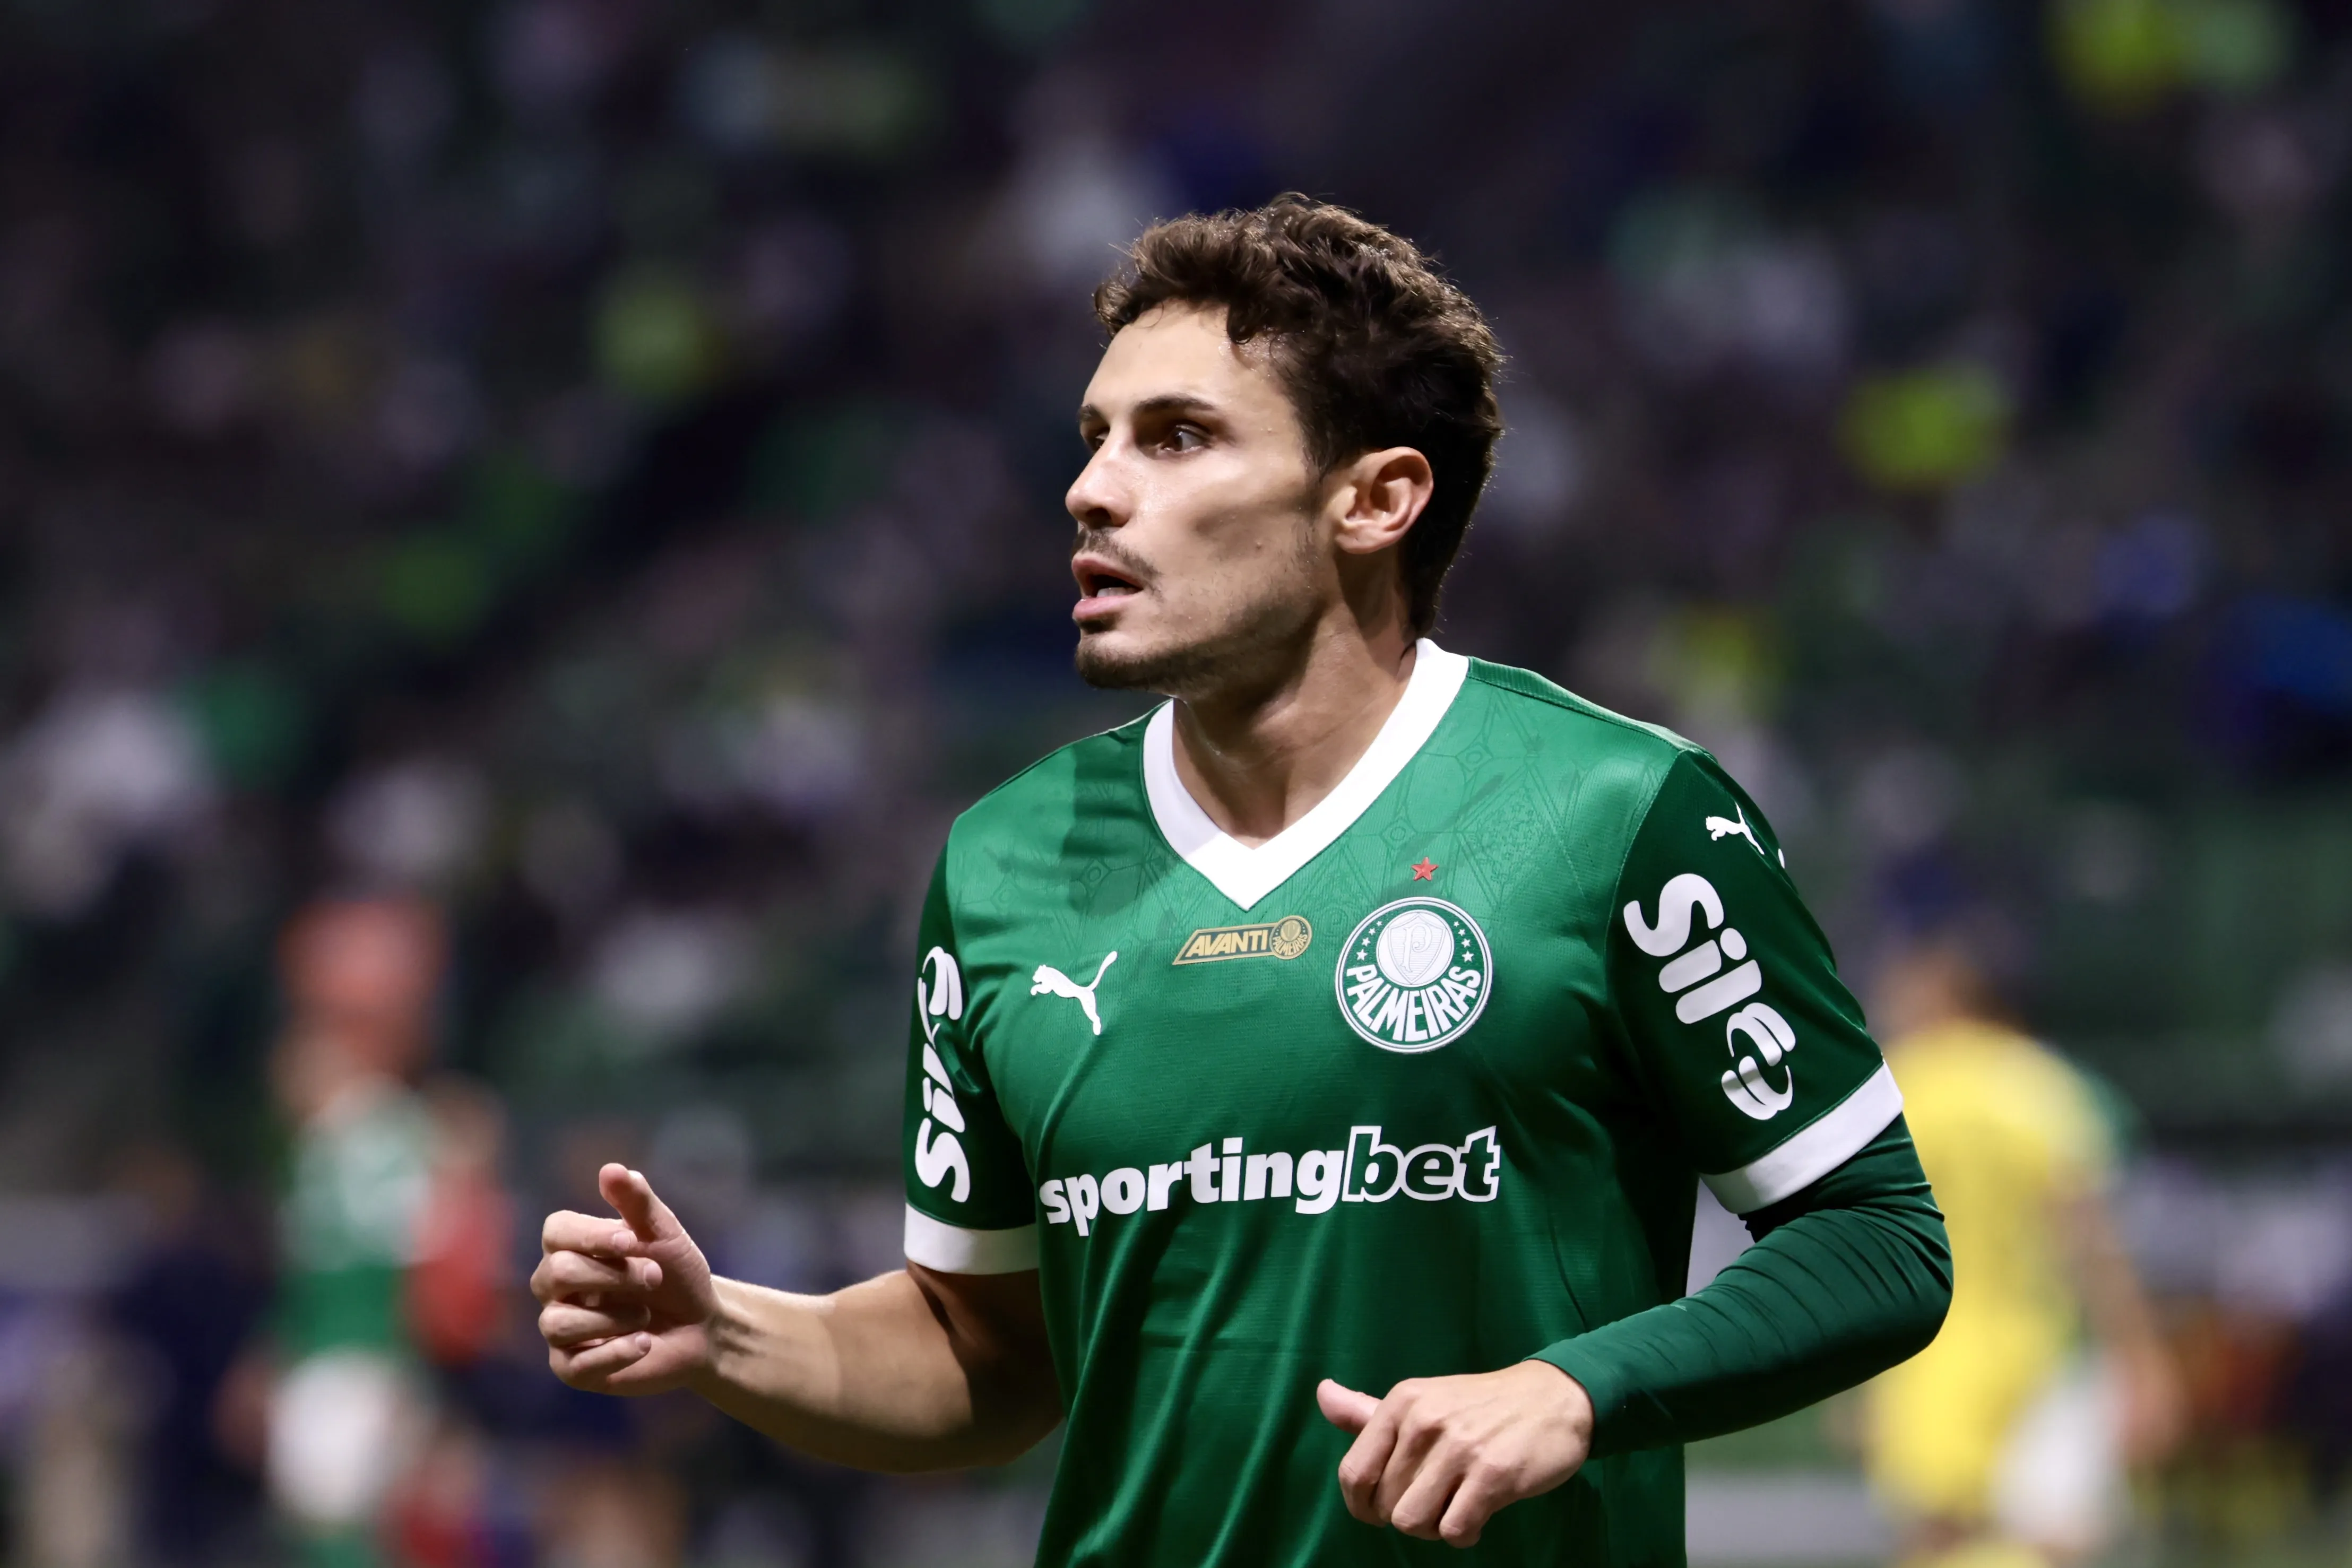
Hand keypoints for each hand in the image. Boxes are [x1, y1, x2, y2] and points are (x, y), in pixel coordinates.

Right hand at [531, 1164, 719, 1394]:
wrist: (703, 1326)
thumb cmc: (677, 1274)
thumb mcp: (664, 1234)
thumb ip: (637, 1203)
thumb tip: (611, 1169)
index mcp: (571, 1247)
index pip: (555, 1232)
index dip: (591, 1236)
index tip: (633, 1241)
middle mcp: (556, 1287)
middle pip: (555, 1274)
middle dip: (612, 1277)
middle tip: (654, 1278)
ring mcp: (561, 1328)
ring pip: (557, 1322)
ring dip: (613, 1318)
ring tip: (646, 1314)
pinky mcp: (571, 1368)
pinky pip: (572, 1365)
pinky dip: (616, 1353)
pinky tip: (645, 1343)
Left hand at [1318, 1362, 1593, 1547]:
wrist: (1555, 1398)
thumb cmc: (1480, 1406)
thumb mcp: (1422, 1400)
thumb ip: (1368, 1411)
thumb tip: (1322, 1394)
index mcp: (1401, 1403)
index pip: (1354, 1473)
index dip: (1361, 1506)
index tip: (1380, 1509)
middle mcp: (1425, 1422)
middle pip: (1385, 1505)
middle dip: (1405, 1516)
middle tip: (1434, 1501)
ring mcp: (1460, 1448)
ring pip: (1414, 1522)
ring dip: (1432, 1529)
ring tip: (1453, 1507)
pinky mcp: (1494, 1475)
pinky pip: (1454, 1530)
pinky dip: (1463, 1534)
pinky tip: (1477, 1514)